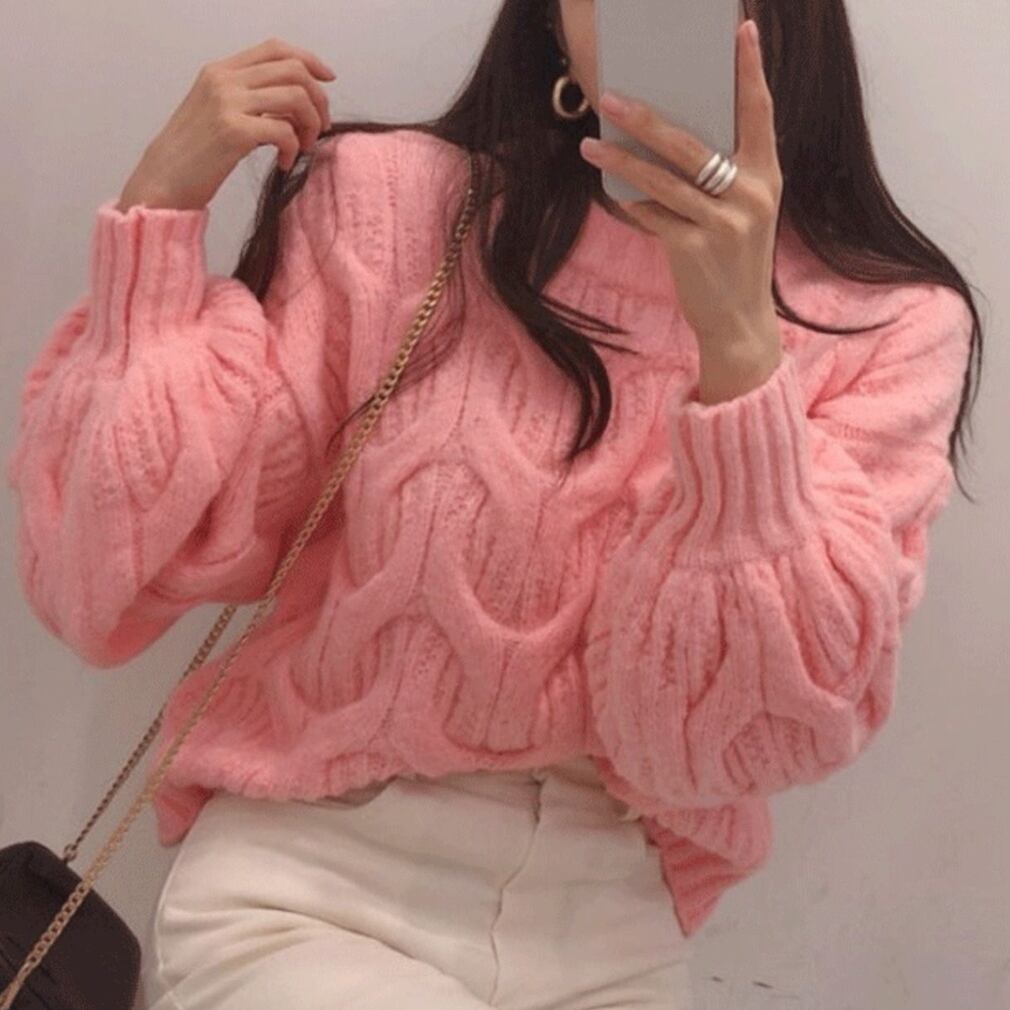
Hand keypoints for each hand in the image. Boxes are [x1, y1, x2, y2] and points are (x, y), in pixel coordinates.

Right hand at [118, 37, 336, 212]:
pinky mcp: (233, 132)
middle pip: (294, 70)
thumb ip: (251, 101)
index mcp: (221, 71)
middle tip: (319, 128)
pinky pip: (284, 131)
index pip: (276, 49)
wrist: (163, 180)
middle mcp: (224, 80)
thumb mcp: (218, 113)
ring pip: (296, 96)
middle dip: (318, 99)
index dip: (310, 60)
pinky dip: (294, 150)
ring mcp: (228, 103)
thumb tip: (296, 104)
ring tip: (303, 147)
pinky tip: (285, 163)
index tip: (328, 80)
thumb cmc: (194, 155)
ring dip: (311, 124)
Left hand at [580, 19, 782, 360]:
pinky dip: (627, 201)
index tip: (741, 28)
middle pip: (691, 143)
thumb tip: (668, 138)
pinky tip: (607, 188)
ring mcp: (722, 223)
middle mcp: (749, 195)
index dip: (750, 69)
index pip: (760, 111)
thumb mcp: (743, 213)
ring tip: (589, 142)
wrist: (739, 322)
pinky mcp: (692, 249)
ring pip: (661, 179)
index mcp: (766, 177)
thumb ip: (722, 176)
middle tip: (611, 95)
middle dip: (646, 117)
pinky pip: (650, 215)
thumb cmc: (734, 260)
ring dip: (620, 158)